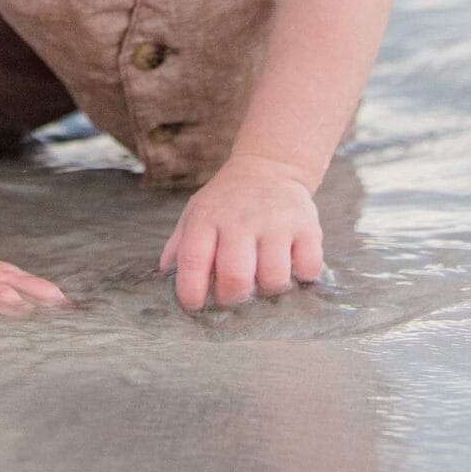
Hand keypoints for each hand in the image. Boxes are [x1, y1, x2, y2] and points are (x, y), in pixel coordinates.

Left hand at [158, 155, 322, 310]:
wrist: (269, 167)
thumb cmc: (227, 201)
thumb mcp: (196, 213)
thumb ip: (178, 246)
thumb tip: (163, 279)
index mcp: (207, 218)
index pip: (193, 262)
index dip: (191, 292)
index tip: (195, 304)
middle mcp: (241, 219)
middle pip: (235, 277)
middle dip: (233, 298)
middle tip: (235, 295)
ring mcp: (276, 223)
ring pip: (273, 278)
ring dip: (268, 290)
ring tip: (264, 279)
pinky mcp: (307, 226)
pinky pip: (307, 268)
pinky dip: (300, 277)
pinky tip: (291, 266)